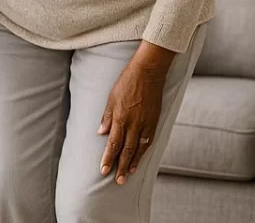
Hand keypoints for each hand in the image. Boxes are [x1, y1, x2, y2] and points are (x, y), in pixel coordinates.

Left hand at [98, 58, 167, 184]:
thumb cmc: (127, 82)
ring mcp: (145, 124)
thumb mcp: (111, 97)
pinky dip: (143, 152)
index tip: (103, 170)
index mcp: (120, 117)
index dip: (108, 158)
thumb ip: (107, 117)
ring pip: (138, 149)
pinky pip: (148, 141)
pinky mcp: (154, 121)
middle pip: (125, 150)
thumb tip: (100, 133)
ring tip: (127, 174)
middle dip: (119, 166)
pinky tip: (139, 159)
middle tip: (116, 180)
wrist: (148, 72)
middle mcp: (133, 123)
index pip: (112, 143)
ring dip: (132, 163)